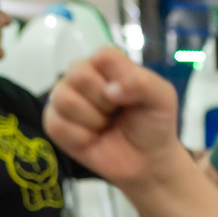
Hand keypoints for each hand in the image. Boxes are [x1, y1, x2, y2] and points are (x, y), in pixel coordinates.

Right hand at [44, 47, 184, 187]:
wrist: (147, 160)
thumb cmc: (153, 124)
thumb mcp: (162, 99)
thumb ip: (143, 83)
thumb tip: (110, 89)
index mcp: (108, 65)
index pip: (103, 56)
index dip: (119, 79)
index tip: (131, 97)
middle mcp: (82, 76)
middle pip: (78, 74)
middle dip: (104, 101)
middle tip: (117, 112)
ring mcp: (66, 98)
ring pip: (64, 99)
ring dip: (93, 119)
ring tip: (106, 125)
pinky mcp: (55, 123)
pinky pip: (56, 125)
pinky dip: (80, 137)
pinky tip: (93, 138)